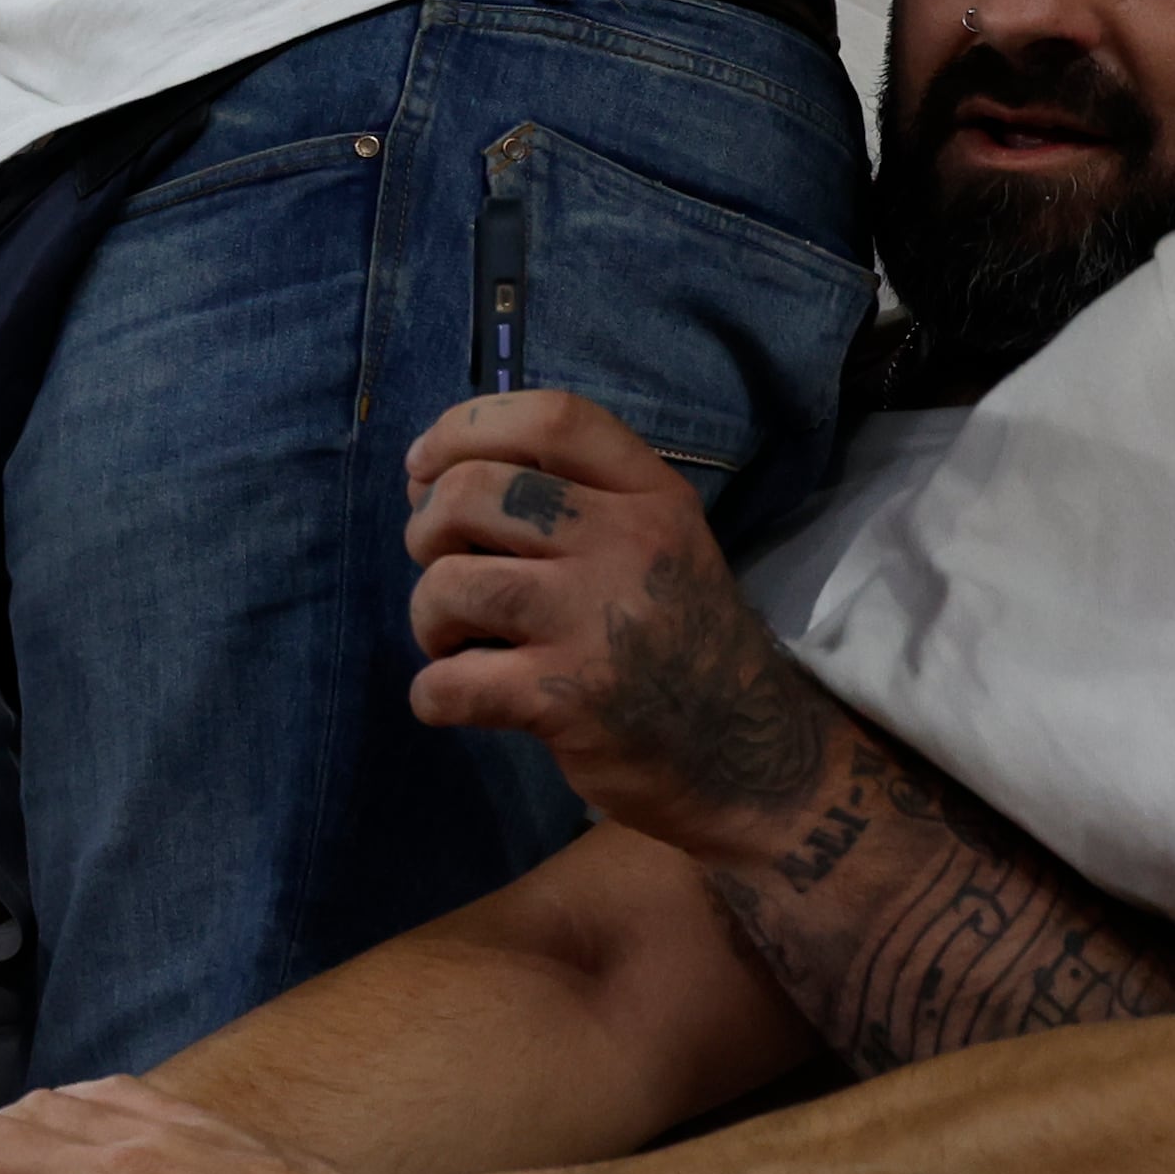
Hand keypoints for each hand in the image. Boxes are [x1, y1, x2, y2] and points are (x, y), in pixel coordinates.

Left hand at [399, 387, 837, 858]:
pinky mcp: (569, 700)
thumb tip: (429, 477)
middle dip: (426, 530)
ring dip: (428, 618)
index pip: (552, 417)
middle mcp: (630, 544)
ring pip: (448, 584)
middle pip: (473, 493)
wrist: (751, 756)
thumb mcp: (654, 543)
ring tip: (458, 642)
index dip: (464, 429)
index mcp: (653, 495)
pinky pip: (447, 682)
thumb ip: (565, 498)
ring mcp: (598, 622)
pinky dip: (433, 695)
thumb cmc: (675, 640)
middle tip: (447, 571)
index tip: (424, 467)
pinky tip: (463, 700)